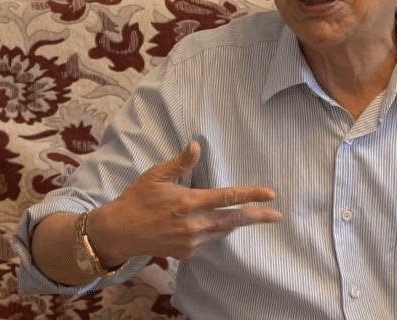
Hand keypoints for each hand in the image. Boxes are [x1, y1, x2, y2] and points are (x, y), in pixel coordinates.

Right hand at [89, 141, 282, 265]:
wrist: (119, 232)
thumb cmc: (137, 200)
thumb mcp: (156, 175)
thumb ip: (180, 162)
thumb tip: (196, 145)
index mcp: (189, 203)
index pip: (228, 197)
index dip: (251, 195)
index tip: (270, 194)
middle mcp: (194, 224)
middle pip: (234, 219)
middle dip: (257, 217)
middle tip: (277, 216)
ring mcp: (191, 241)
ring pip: (223, 230)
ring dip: (237, 223)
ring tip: (251, 215)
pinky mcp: (187, 252)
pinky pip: (209, 239)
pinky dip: (216, 230)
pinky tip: (216, 223)